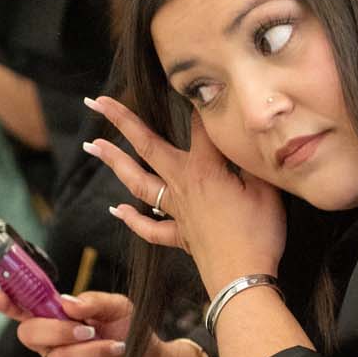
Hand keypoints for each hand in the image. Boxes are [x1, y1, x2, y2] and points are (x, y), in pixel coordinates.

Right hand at [3, 289, 170, 356]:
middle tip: (88, 330)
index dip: (8, 303)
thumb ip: (94, 301)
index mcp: (57, 321)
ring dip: (92, 351)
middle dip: (57, 329)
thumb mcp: (119, 308)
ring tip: (117, 348)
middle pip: (29, 334)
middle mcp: (50, 347)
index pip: (24, 311)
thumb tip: (66, 303)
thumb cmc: (132, 336)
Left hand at [81, 93, 286, 296]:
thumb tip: (244, 133)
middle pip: (147, 146)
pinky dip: (133, 219)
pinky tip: (118, 210)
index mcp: (205, 168)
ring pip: (139, 183)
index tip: (192, 76)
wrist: (242, 279)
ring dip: (114, 163)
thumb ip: (250, 158)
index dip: (197, 100)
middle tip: (98, 100)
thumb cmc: (259, 232)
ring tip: (92, 145)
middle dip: (121, 121)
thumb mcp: (265, 187)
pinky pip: (150, 228)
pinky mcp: (180, 237)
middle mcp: (184, 185)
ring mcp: (178, 212)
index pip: (199, 125)